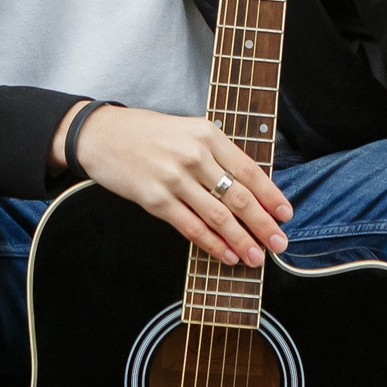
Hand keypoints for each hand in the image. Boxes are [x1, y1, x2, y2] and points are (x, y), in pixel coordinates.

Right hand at [55, 105, 291, 266]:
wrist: (101, 135)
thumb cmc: (146, 133)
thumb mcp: (188, 130)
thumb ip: (216, 154)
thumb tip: (248, 188)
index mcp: (207, 134)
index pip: (249, 170)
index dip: (271, 196)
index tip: (286, 214)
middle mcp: (194, 156)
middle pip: (238, 196)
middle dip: (263, 224)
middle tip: (279, 243)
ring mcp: (174, 179)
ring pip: (218, 216)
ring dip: (241, 240)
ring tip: (257, 257)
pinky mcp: (155, 200)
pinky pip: (191, 227)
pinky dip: (212, 244)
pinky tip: (226, 255)